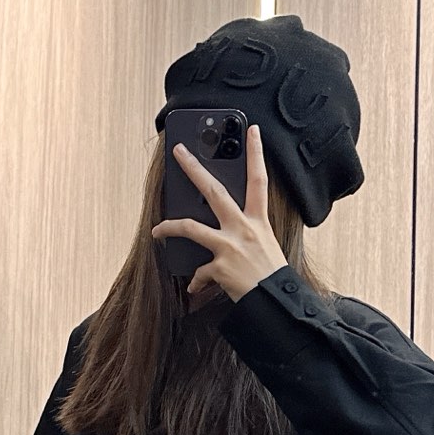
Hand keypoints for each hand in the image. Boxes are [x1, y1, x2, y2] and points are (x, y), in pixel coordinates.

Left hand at [150, 123, 289, 303]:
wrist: (276, 302)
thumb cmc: (272, 275)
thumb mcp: (266, 245)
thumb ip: (247, 232)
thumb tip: (227, 229)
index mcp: (259, 221)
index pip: (259, 179)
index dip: (256, 153)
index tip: (253, 132)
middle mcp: (243, 228)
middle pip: (214, 191)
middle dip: (193, 169)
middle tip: (179, 151)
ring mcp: (230, 246)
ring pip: (191, 228)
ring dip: (170, 227)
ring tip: (157, 230)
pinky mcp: (220, 267)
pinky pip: (199, 272)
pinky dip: (195, 280)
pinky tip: (193, 287)